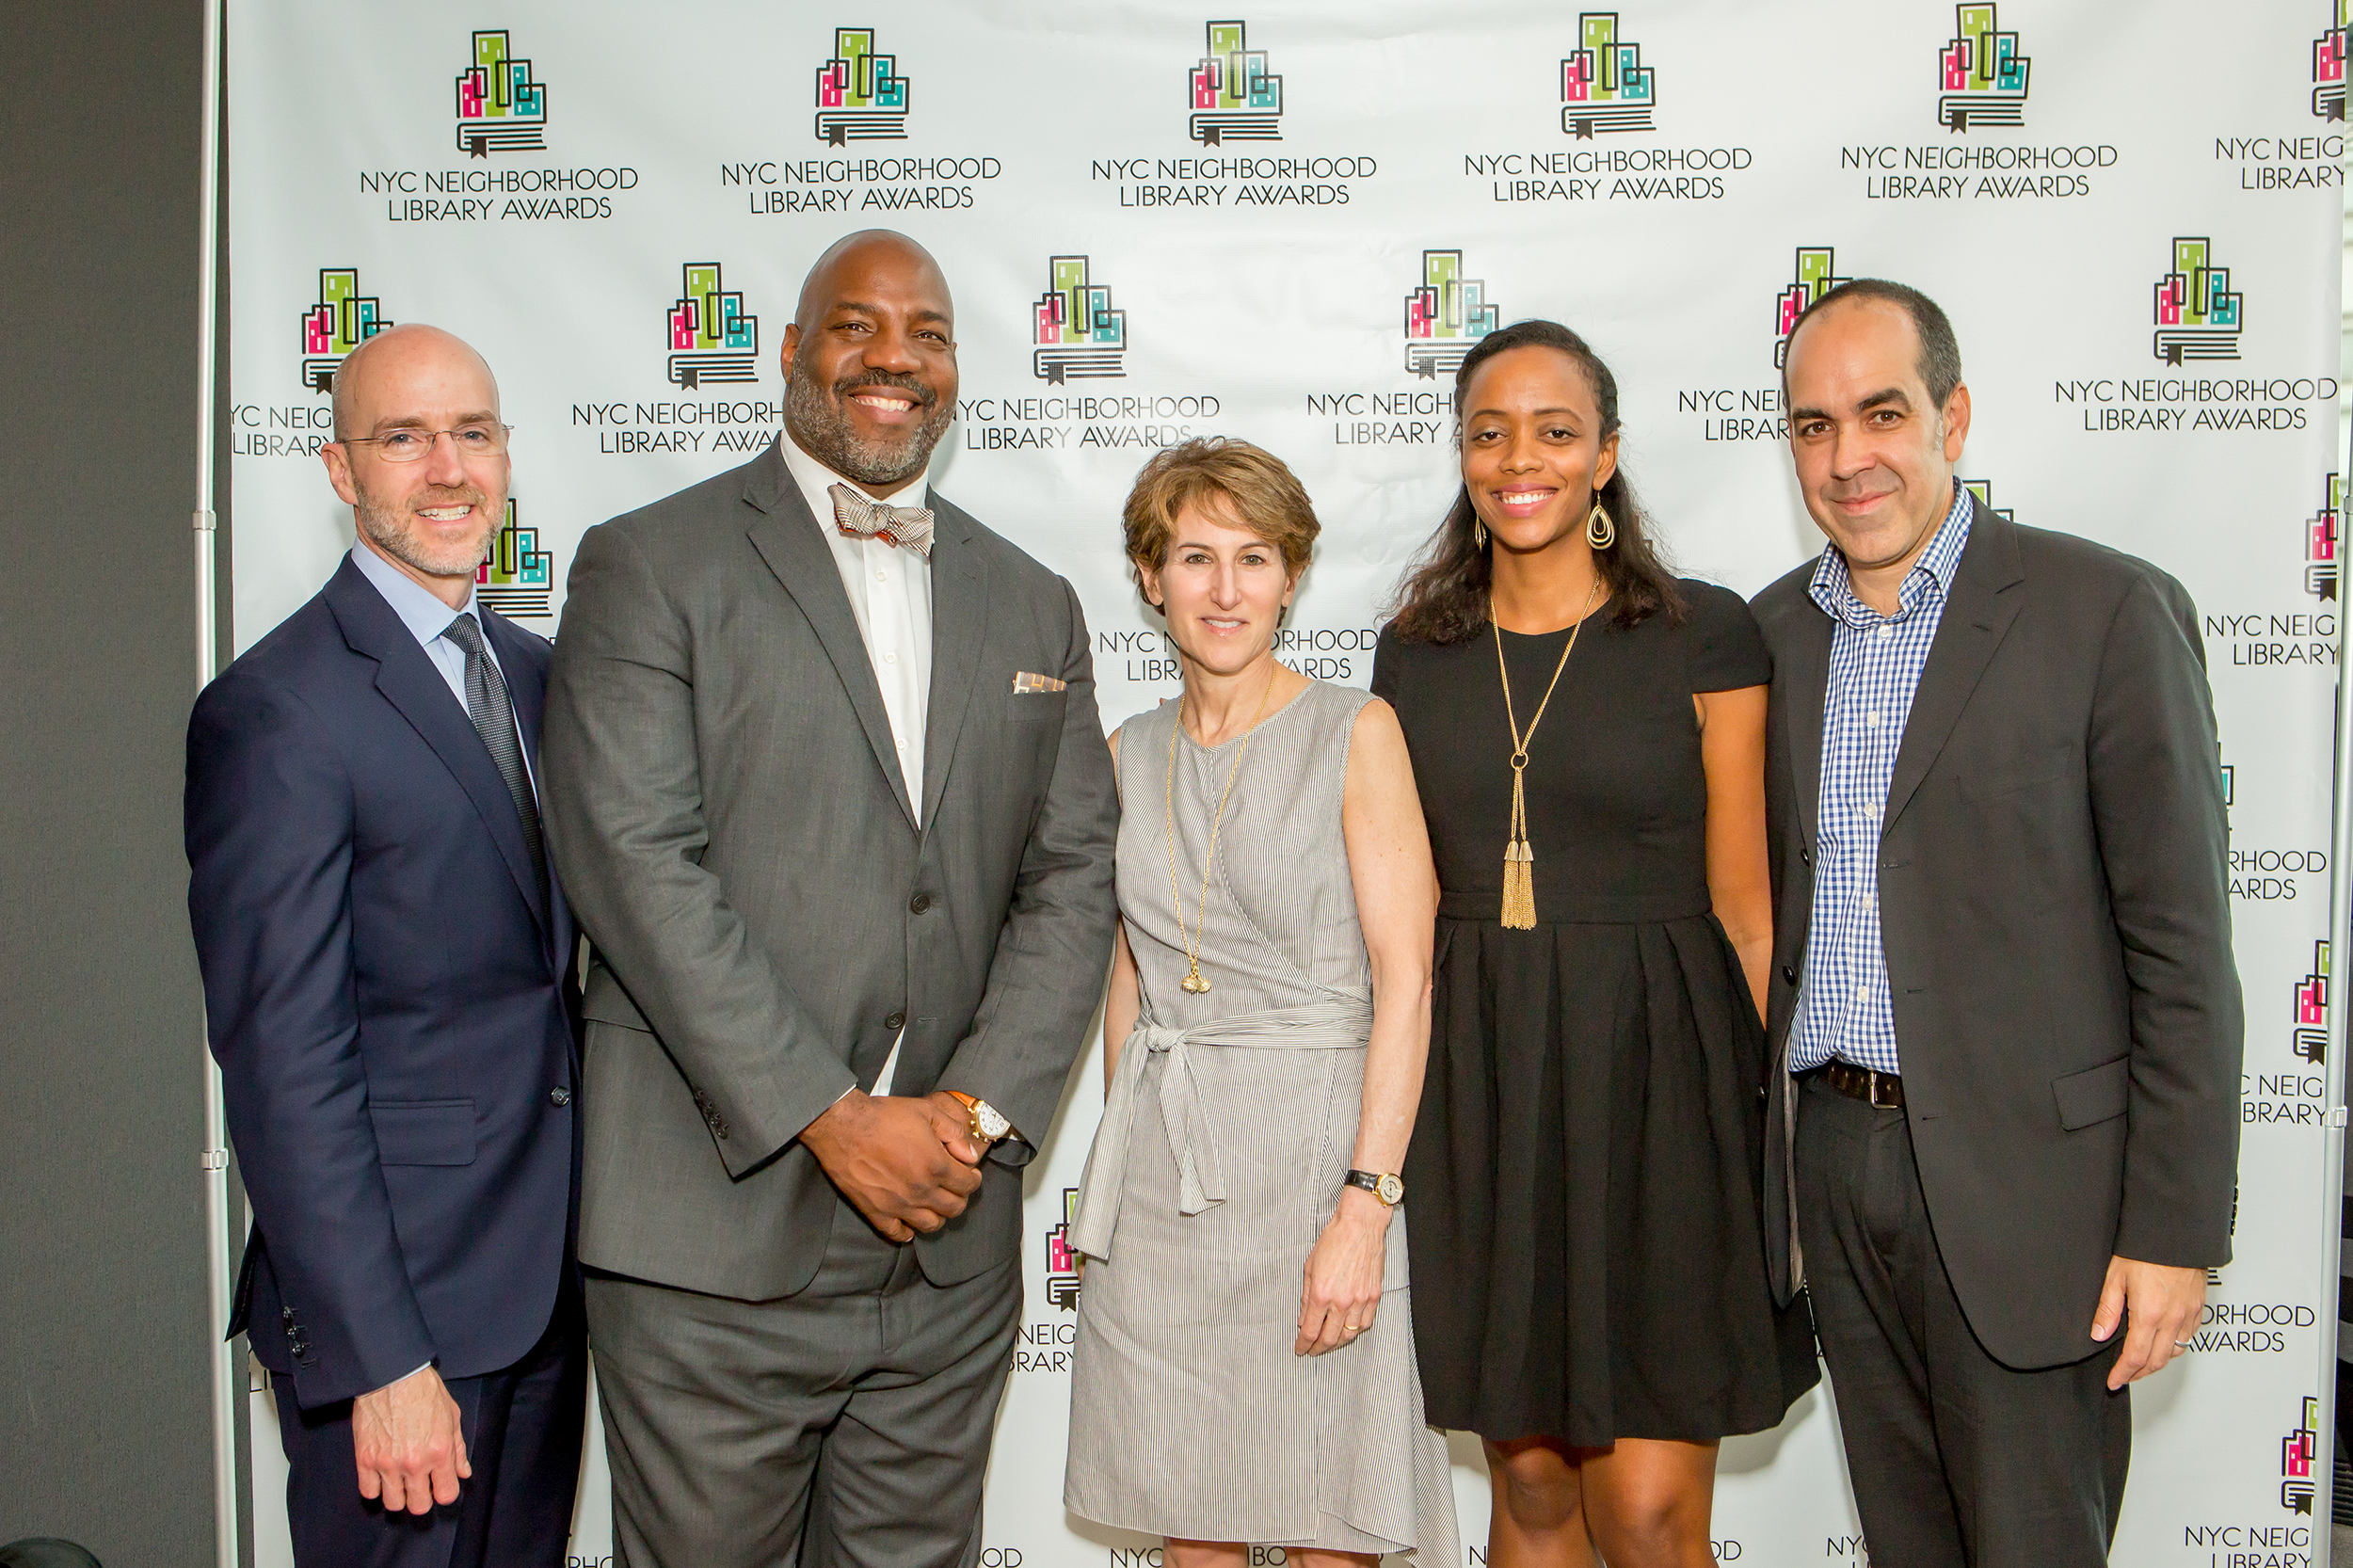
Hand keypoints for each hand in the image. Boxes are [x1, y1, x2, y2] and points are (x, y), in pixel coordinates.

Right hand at [351, 1365, 467, 1513]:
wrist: (392, 1375)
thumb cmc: (424, 1391)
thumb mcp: (452, 1415)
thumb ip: (458, 1448)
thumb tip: (463, 1472)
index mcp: (440, 1451)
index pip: (446, 1495)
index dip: (444, 1492)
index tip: (439, 1485)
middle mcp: (414, 1462)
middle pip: (418, 1506)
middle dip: (421, 1498)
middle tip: (419, 1485)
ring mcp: (388, 1463)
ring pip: (393, 1504)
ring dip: (398, 1495)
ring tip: (399, 1480)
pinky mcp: (365, 1459)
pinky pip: (368, 1492)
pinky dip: (375, 1488)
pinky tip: (381, 1475)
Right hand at [801, 1089, 983, 1242]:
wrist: (842, 1126)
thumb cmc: (884, 1116)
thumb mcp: (927, 1112)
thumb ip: (954, 1133)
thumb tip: (971, 1155)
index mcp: (936, 1166)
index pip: (968, 1185)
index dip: (973, 1179)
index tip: (969, 1173)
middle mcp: (921, 1190)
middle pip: (954, 1208)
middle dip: (960, 1197)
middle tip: (954, 1187)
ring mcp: (898, 1205)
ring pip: (931, 1225)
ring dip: (938, 1215)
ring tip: (934, 1202)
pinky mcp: (876, 1212)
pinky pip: (898, 1233)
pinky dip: (908, 1231)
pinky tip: (909, 1219)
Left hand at [1295, 1187, 1390, 1356]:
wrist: (1360, 1225)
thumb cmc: (1334, 1240)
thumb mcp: (1310, 1268)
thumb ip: (1306, 1298)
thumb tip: (1304, 1319)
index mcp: (1322, 1295)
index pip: (1310, 1331)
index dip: (1303, 1344)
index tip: (1300, 1348)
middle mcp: (1342, 1302)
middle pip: (1329, 1339)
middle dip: (1317, 1349)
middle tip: (1311, 1351)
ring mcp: (1361, 1300)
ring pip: (1349, 1335)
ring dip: (1336, 1344)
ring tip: (1328, 1344)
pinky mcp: (1375, 1296)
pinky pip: (1366, 1323)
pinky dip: (1356, 1331)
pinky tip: (1348, 1331)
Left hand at [2090, 1254, 2205, 1389]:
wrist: (2175, 1233)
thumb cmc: (2144, 1250)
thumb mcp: (2115, 1276)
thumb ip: (2108, 1309)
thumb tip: (2099, 1334)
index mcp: (2149, 1314)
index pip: (2136, 1357)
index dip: (2124, 1373)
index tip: (2114, 1380)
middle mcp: (2173, 1319)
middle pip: (2157, 1361)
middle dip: (2139, 1373)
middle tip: (2125, 1376)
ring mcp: (2189, 1314)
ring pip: (2175, 1352)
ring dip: (2157, 1362)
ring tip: (2141, 1364)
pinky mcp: (2199, 1308)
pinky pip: (2188, 1337)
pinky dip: (2174, 1347)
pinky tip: (2163, 1344)